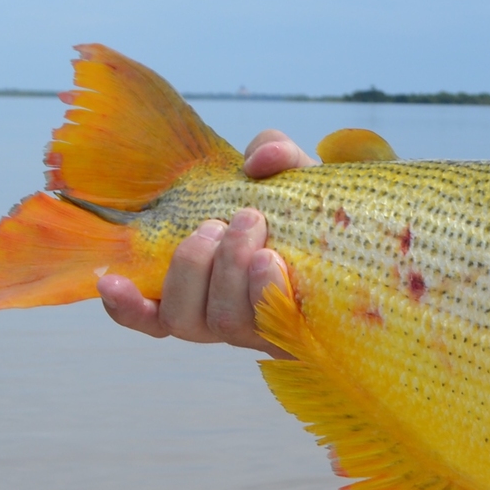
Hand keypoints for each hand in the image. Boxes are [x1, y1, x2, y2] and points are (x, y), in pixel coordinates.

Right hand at [98, 130, 311, 354]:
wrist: (379, 242)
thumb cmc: (320, 216)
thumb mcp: (293, 178)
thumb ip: (274, 154)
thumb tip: (259, 161)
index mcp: (207, 288)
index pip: (152, 314)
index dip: (125, 306)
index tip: (109, 280)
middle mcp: (227, 316)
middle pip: (183, 316)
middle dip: (193, 263)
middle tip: (225, 220)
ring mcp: (263, 330)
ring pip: (221, 320)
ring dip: (229, 268)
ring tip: (254, 224)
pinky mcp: (302, 334)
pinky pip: (272, 328)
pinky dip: (265, 292)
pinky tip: (269, 262)